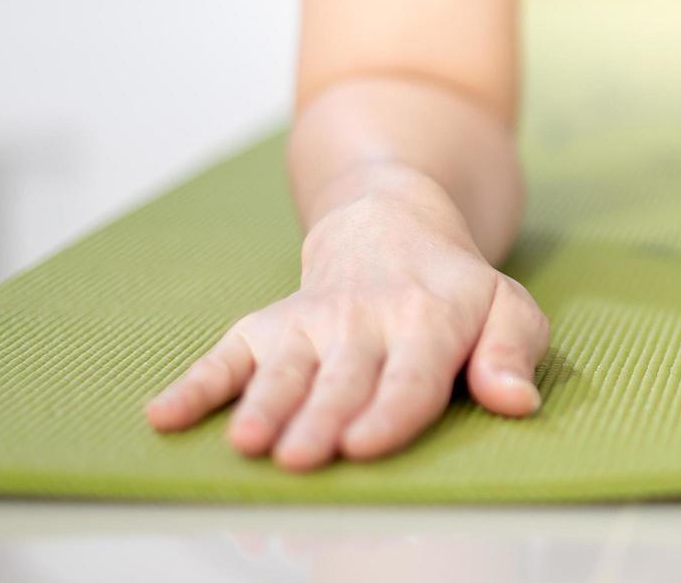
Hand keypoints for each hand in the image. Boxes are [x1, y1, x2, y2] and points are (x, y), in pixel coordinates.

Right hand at [144, 185, 547, 470]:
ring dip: (262, 407)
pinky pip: (225, 354)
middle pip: (342, 379)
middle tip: (301, 457)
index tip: (364, 445)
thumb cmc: (456, 290)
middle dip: (321, 418)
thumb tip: (517, 400)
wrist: (391, 223)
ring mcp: (310, 323)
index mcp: (430, 321)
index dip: (389, 411)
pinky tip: (163, 416)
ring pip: (283, 370)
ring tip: (246, 444)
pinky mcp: (267, 326)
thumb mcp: (507, 309)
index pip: (411, 374)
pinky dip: (194, 385)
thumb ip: (512, 354)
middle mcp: (365, 322)